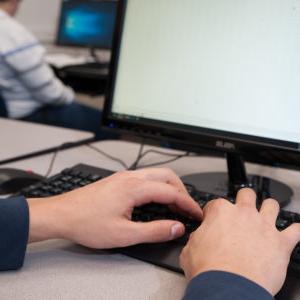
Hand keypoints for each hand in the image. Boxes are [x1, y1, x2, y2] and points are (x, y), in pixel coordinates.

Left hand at [27, 168, 201, 248]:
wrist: (62, 214)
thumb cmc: (87, 222)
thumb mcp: (124, 234)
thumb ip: (154, 231)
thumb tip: (176, 227)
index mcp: (134, 187)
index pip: (171, 191)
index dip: (188, 203)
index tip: (196, 213)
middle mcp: (131, 177)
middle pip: (167, 176)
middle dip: (182, 191)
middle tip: (187, 208)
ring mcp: (124, 177)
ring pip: (156, 174)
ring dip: (170, 187)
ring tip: (175, 204)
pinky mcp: (118, 180)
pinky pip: (146, 177)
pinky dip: (158, 186)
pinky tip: (155, 199)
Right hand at [180, 188, 299, 295]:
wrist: (228, 287)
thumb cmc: (210, 269)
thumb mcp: (190, 249)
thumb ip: (197, 238)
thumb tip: (198, 239)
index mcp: (221, 212)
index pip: (215, 204)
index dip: (213, 213)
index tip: (214, 221)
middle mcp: (244, 214)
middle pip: (247, 194)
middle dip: (244, 199)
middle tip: (242, 210)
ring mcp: (264, 226)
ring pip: (271, 205)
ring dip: (269, 209)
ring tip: (267, 216)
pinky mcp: (281, 243)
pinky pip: (295, 231)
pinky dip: (294, 231)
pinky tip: (292, 233)